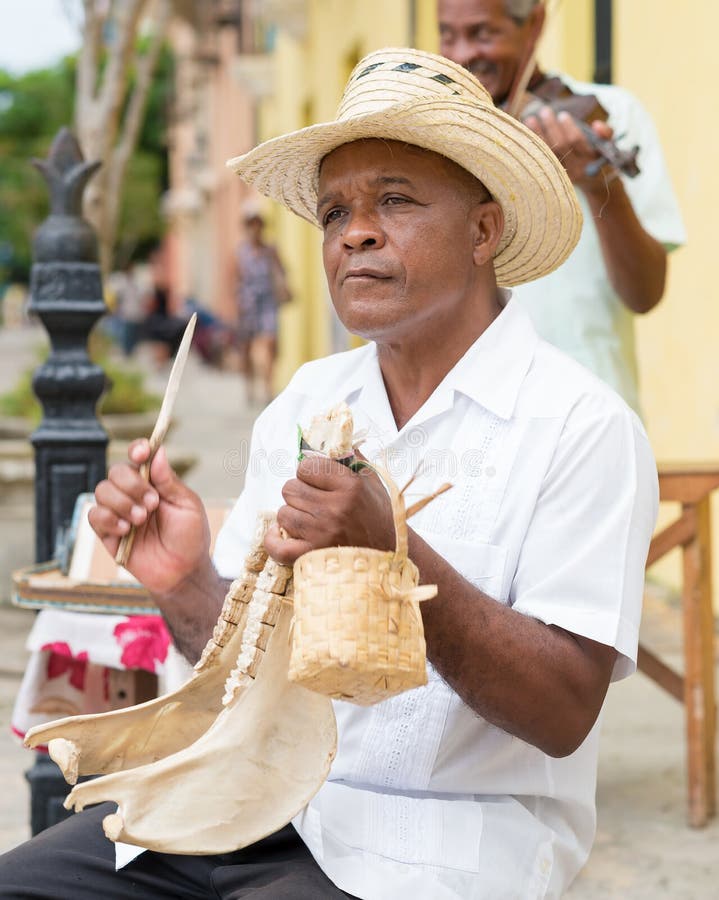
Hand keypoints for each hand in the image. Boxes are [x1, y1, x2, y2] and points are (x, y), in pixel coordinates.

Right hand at [89, 440, 210, 594]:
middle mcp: (133, 493)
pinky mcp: (107, 532)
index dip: (137, 450)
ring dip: (122, 503)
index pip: (138, 457)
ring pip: (102, 490)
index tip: (142, 454)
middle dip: (132, 484)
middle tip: (152, 504)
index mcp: (154, 482)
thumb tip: (158, 452)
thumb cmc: (190, 537)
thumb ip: (169, 481)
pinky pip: (94, 516)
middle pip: (116, 471)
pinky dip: (109, 519)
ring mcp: (118, 512)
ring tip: (141, 520)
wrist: (183, 571)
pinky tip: (126, 530)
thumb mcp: (187, 506)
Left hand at [264, 454, 395, 565]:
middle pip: (290, 489)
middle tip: (313, 502)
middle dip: (299, 493)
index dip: (308, 472)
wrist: (389, 554)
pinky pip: (277, 547)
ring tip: (308, 521)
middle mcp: (335, 509)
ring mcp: (322, 534)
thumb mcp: (372, 481)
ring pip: (283, 514)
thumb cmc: (379, 515)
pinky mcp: (313, 556)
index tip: (316, 481)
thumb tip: (329, 439)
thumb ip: (351, 458)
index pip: (305, 467)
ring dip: (292, 516)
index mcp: (350, 487)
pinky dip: (274, 540)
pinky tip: (280, 534)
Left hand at [523, 106, 615, 192]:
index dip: (569, 127)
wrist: (595, 183)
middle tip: (545, 111)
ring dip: (538, 136)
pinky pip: (541, 161)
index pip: (577, 141)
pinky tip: (526, 135)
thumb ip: (606, 133)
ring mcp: (563, 176)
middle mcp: (576, 170)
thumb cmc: (600, 158)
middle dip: (552, 128)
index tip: (563, 115)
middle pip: (561, 147)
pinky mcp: (553, 179)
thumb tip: (596, 124)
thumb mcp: (609, 146)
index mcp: (591, 160)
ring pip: (548, 155)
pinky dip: (533, 147)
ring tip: (530, 119)